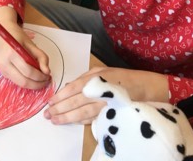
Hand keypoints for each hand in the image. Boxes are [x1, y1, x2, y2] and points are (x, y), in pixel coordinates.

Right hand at [0, 7, 50, 89]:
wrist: (0, 35)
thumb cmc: (16, 36)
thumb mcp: (31, 43)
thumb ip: (41, 57)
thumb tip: (47, 72)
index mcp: (12, 53)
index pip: (28, 71)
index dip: (40, 76)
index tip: (48, 76)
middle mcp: (4, 64)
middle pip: (23, 81)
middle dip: (37, 84)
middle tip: (46, 80)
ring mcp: (2, 70)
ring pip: (19, 84)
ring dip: (32, 84)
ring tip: (41, 79)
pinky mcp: (2, 73)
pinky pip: (16, 81)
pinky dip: (26, 81)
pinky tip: (32, 76)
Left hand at [44, 67, 169, 124]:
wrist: (145, 88)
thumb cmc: (123, 78)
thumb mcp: (102, 71)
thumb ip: (84, 78)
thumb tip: (68, 86)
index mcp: (96, 79)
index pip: (73, 88)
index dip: (60, 95)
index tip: (50, 101)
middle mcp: (99, 92)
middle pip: (75, 102)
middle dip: (59, 108)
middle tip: (47, 114)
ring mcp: (105, 105)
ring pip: (82, 113)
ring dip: (67, 118)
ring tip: (55, 120)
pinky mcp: (109, 115)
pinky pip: (92, 119)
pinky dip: (80, 121)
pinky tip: (71, 122)